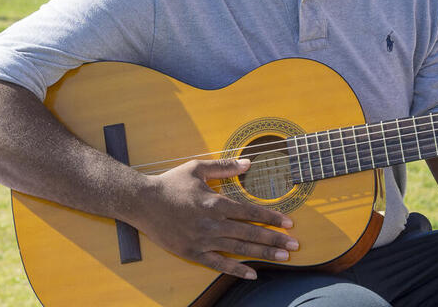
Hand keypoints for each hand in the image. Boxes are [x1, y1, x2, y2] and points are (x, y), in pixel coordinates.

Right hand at [131, 158, 297, 279]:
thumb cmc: (171, 183)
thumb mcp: (197, 168)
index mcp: (215, 202)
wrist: (142, 202)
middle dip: (275, 239)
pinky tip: (253, 274)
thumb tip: (249, 163)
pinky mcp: (192, 253)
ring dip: (263, 253)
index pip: (250, 212)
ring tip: (283, 257)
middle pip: (250, 233)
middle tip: (295, 245)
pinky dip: (237, 270)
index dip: (271, 218)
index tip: (289, 223)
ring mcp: (203, 240)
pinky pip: (218, 264)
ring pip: (239, 249)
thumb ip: (225, 167)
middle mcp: (212, 223)